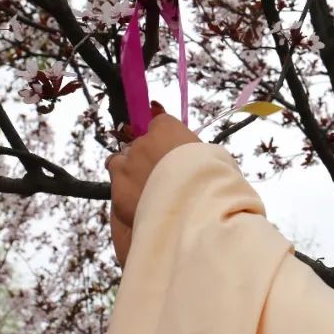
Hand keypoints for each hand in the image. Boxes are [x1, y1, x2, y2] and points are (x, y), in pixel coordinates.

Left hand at [106, 102, 200, 264]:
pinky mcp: (118, 191)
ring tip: (145, 190)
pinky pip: (117, 188)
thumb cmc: (215, 180)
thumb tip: (197, 159)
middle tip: (164, 177)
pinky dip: (126, 194)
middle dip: (148, 158)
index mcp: (167, 129)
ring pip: (119, 162)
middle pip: (139, 145)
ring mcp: (126, 166)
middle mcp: (142, 143)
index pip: (159, 123)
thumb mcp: (215, 158)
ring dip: (130, 171)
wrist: (196, 210)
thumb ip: (197, 152)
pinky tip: (141, 206)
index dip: (165, 139)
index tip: (173, 152)